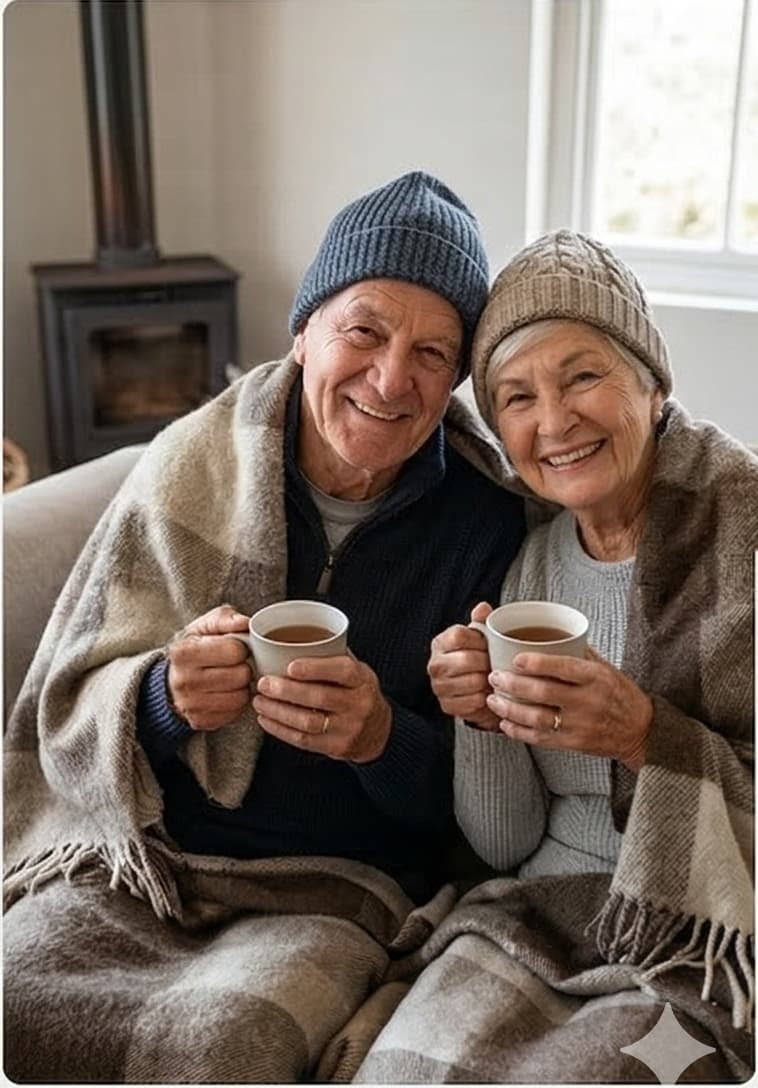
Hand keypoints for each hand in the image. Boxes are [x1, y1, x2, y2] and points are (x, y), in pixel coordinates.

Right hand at [166, 605, 252, 730]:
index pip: (235, 651)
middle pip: (240, 675)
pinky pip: (235, 713)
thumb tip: (245, 623)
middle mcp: (184, 681)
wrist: (172, 678)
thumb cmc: (194, 647)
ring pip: (241, 697)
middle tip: (236, 665)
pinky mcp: (200, 721)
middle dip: (244, 667)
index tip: (234, 648)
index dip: (241, 648)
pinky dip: (236, 703)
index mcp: (183, 653)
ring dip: (243, 686)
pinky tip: (227, 692)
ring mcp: (190, 705)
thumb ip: (226, 618)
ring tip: (232, 678)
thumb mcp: (205, 625)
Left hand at [252, 654, 391, 762]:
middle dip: (286, 690)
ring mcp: (348, 728)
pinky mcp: (336, 747)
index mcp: (362, 679)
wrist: (377, 730)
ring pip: (308, 722)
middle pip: (320, 697)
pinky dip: (280, 729)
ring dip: (278, 711)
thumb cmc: (356, 692)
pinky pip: (303, 740)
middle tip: (263, 683)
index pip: (343, 671)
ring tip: (260, 701)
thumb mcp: (356, 671)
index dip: (315, 668)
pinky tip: (266, 718)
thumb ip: (331, 657)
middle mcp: (358, 704)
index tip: (290, 666)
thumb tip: (287, 641)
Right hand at [427, 601, 499, 729]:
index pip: (459, 636)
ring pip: (473, 682)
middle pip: (467, 659)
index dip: (479, 641)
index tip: (488, 646)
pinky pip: (474, 702)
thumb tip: (483, 607)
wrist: (472, 689)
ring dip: (488, 682)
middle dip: (487, 662)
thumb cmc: (476, 658)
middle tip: (494, 664)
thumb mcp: (479, 637)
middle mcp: (435, 664)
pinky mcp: (447, 706)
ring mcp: (439, 686)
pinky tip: (486, 693)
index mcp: (441, 642)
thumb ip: (481, 621)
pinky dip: (485, 699)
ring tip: (492, 679)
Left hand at [486, 646, 652, 769]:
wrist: (640, 730)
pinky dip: (519, 731)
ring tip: (493, 699)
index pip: (563, 667)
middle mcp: (588, 701)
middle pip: (543, 693)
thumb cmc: (619, 694)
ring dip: (510, 709)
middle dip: (513, 684)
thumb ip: (577, 653)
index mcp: (596, 677)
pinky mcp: (574, 744)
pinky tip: (505, 722)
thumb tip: (545, 633)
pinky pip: (541, 738)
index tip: (515, 658)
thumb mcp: (605, 668)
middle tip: (494, 676)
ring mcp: (581, 725)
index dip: (536, 663)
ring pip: (537, 718)